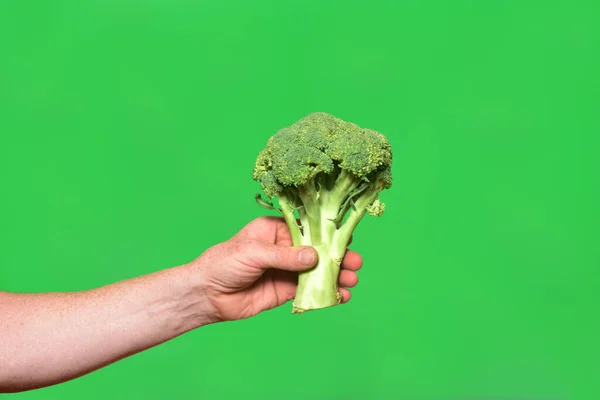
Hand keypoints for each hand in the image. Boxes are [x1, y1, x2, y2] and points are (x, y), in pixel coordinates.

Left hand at [190, 217, 362, 321]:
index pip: (306, 228)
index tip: (346, 239)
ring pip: (315, 271)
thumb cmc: (223, 263)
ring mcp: (285, 270)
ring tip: (352, 281)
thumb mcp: (254, 253)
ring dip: (334, 275)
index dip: (326, 234)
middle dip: (336, 257)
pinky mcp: (284, 291)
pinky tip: (339, 296)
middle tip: (355, 264)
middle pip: (315, 251)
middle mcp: (283, 248)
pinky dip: (325, 293)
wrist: (206, 295)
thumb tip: (314, 256)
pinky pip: (308, 290)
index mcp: (274, 230)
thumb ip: (285, 256)